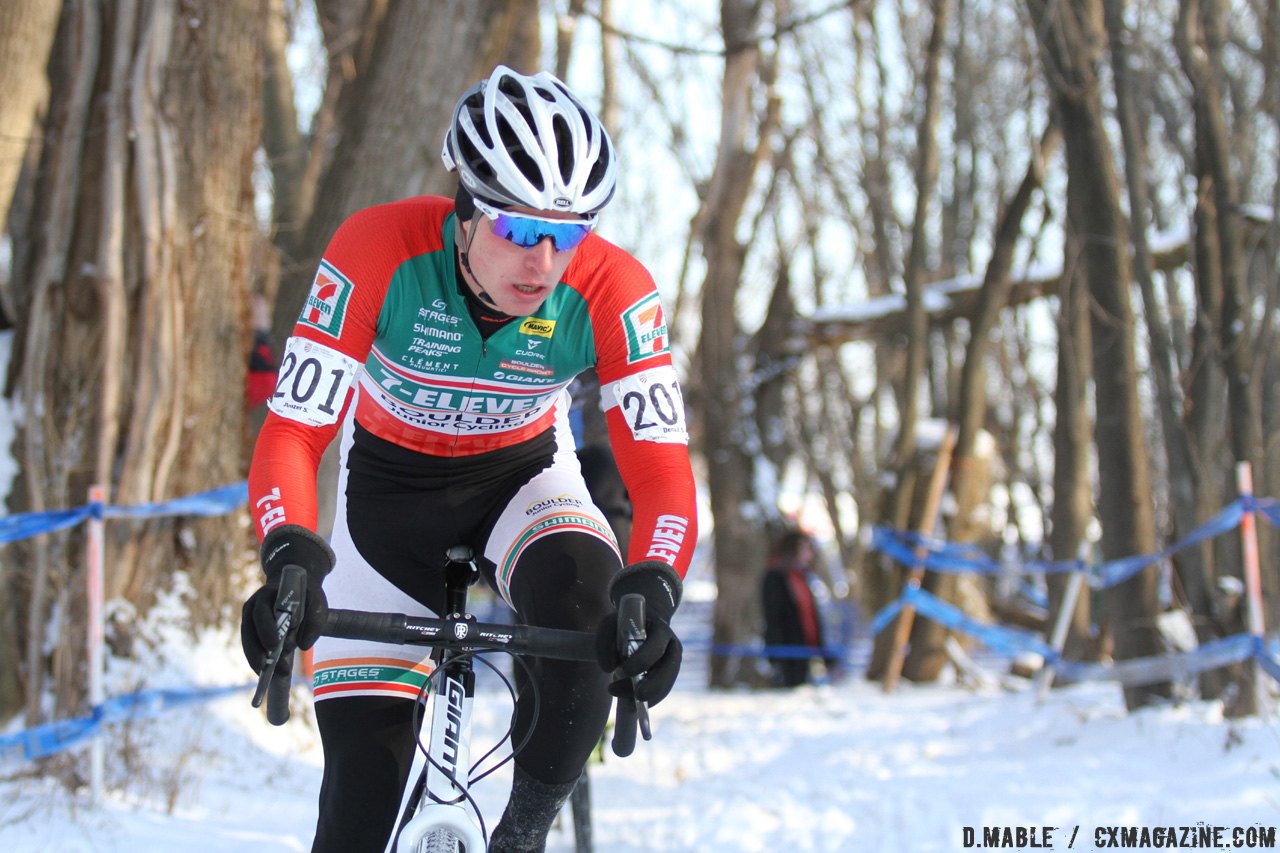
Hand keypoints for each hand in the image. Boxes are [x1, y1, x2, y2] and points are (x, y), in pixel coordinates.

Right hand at [240, 524, 333, 672]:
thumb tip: (304, 646)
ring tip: (264, 676)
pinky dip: (255, 658)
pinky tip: (263, 672)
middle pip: (249, 631)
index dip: (266, 631)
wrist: (294, 580)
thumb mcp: (316, 600)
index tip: (274, 646)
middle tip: (268, 668)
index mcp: (267, 594)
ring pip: (247, 640)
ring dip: (254, 658)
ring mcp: (249, 617)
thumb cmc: (306, 593)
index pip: (262, 613)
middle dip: (258, 651)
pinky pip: (250, 645)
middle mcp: (253, 606)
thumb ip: (315, 620)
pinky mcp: (251, 628)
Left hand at [596, 561, 682, 705]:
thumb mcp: (611, 624)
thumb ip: (605, 641)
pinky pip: (661, 692)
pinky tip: (631, 705)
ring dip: (649, 697)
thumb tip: (608, 668)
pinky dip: (648, 701)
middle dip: (653, 686)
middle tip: (636, 696)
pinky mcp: (667, 676)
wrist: (642, 624)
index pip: (655, 647)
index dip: (641, 661)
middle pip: (669, 670)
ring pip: (666, 685)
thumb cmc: (625, 624)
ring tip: (627, 704)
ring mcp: (672, 663)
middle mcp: (672, 647)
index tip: (622, 671)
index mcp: (661, 630)